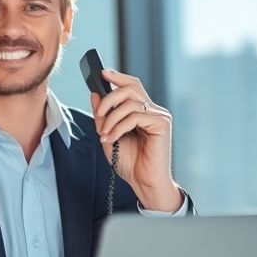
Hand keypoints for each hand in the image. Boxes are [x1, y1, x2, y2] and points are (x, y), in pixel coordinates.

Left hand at [90, 69, 182, 211]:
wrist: (143, 182)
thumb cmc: (129, 162)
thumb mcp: (108, 135)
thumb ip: (102, 116)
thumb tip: (95, 94)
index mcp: (141, 110)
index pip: (132, 85)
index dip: (117, 76)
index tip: (101, 73)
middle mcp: (152, 110)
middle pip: (130, 88)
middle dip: (108, 99)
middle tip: (98, 115)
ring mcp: (158, 116)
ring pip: (130, 102)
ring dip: (111, 118)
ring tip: (104, 135)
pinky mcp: (162, 124)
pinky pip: (136, 116)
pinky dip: (119, 127)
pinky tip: (113, 138)